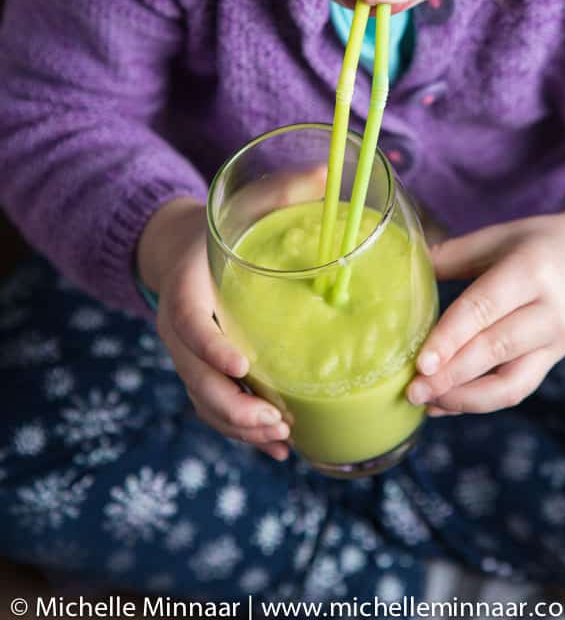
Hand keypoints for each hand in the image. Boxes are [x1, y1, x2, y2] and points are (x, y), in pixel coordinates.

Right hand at [136, 167, 325, 459]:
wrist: (182, 250)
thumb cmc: (224, 225)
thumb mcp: (246, 202)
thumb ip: (283, 188)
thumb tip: (331, 171)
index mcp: (187, 286)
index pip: (191, 323)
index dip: (212, 349)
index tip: (243, 368)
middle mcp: (179, 328)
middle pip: (195, 378)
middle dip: (233, 406)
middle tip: (276, 421)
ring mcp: (188, 355)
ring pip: (204, 402)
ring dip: (239, 427)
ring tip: (283, 438)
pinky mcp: (201, 371)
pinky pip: (214, 408)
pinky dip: (241, 432)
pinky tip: (279, 448)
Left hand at [407, 203, 564, 415]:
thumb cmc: (541, 243)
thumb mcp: (501, 236)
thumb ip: (453, 254)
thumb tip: (401, 273)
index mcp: (532, 269)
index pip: (486, 307)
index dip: (451, 337)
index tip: (421, 362)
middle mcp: (551, 309)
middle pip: (497, 349)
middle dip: (451, 376)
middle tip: (411, 389)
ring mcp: (557, 341)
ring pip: (511, 382)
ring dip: (464, 398)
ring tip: (425, 401)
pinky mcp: (554, 361)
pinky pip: (517, 389)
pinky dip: (479, 401)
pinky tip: (445, 403)